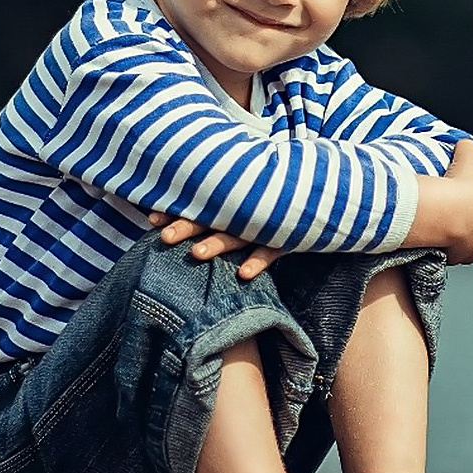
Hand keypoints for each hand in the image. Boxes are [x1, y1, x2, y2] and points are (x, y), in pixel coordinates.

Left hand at [148, 212, 285, 279]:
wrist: (321, 198)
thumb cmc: (274, 206)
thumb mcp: (247, 204)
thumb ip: (220, 208)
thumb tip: (182, 220)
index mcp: (230, 204)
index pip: (198, 206)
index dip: (175, 212)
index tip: (151, 219)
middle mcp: (243, 213)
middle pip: (210, 220)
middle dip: (186, 227)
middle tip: (164, 237)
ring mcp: (264, 225)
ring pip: (236, 235)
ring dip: (217, 244)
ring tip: (196, 254)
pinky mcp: (286, 238)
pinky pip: (270, 251)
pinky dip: (258, 261)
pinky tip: (243, 274)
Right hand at [406, 138, 472, 264]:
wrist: (444, 214)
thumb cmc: (460, 188)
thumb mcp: (466, 159)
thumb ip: (469, 150)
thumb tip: (465, 144)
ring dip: (471, 239)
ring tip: (454, 230)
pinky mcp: (460, 256)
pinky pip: (458, 255)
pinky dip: (451, 250)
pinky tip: (440, 241)